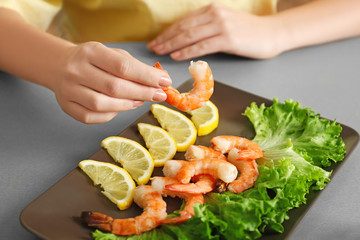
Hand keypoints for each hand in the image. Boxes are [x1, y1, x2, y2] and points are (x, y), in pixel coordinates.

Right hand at [50, 42, 171, 123]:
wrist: (60, 65)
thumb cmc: (94, 61)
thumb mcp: (113, 54)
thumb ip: (135, 67)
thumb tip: (160, 81)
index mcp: (91, 52)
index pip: (123, 66)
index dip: (147, 76)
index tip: (165, 81)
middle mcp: (76, 70)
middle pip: (114, 87)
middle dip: (142, 93)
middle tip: (159, 95)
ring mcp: (69, 90)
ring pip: (102, 104)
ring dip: (127, 105)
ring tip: (140, 100)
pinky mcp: (67, 106)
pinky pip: (92, 117)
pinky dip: (111, 114)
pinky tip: (120, 107)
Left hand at [147, 3, 283, 59]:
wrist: (272, 33)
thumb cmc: (249, 32)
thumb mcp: (225, 23)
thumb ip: (208, 26)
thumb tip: (187, 38)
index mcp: (212, 9)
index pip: (184, 21)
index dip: (167, 32)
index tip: (156, 40)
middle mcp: (214, 14)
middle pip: (183, 27)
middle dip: (165, 38)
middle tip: (152, 48)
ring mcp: (221, 25)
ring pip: (189, 36)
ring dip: (171, 45)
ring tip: (159, 52)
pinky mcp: (228, 38)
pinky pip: (201, 46)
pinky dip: (187, 51)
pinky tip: (176, 56)